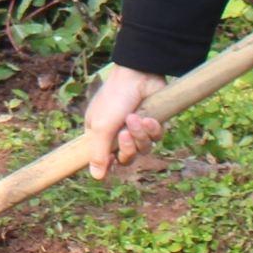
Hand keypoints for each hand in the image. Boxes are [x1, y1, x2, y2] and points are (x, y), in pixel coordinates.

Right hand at [81, 64, 168, 178]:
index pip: (106, 158)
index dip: (110, 161)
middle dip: (128, 146)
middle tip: (125, 133)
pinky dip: (152, 129)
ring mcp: (137, 128)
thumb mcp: (101, 128)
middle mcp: (118, 132)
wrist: (138, 75)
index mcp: (101, 134)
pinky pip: (156, 137)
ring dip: (141, 135)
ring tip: (137, 118)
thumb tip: (95, 177)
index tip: (112, 159)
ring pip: (144, 149)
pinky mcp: (153, 123)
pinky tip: (149, 117)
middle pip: (127, 157)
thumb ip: (98, 153)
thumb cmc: (114, 99)